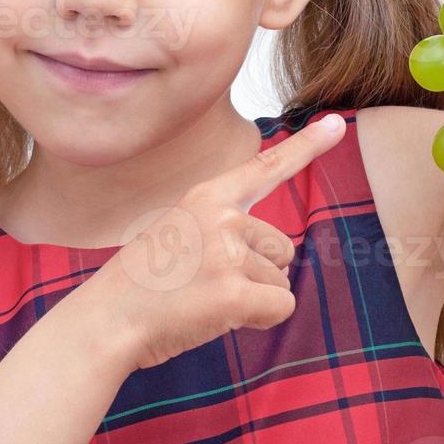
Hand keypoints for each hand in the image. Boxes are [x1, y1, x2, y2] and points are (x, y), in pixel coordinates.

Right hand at [85, 113, 346, 371]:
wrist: (105, 321)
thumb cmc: (142, 284)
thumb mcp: (178, 233)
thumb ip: (222, 229)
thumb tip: (279, 253)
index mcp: (207, 197)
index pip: (266, 166)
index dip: (308, 146)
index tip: (338, 123)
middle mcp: (222, 217)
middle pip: (282, 248)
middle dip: (256, 273)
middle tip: (203, 283)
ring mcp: (228, 254)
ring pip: (280, 281)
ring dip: (252, 298)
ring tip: (201, 299)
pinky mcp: (234, 293)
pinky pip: (280, 308)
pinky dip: (258, 320)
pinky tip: (215, 317)